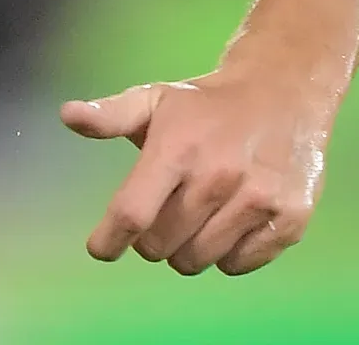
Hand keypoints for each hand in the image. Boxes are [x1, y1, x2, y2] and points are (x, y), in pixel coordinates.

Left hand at [63, 71, 328, 275]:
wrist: (283, 92)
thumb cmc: (206, 104)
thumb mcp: (155, 99)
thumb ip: (110, 115)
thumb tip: (68, 115)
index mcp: (177, 148)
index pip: (133, 212)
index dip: (110, 239)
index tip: (101, 249)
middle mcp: (218, 176)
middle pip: (161, 243)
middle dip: (151, 238)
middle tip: (162, 214)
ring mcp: (257, 200)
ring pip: (198, 260)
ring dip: (187, 248)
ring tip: (196, 217)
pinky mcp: (290, 220)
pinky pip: (238, 265)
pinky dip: (226, 254)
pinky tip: (228, 223)